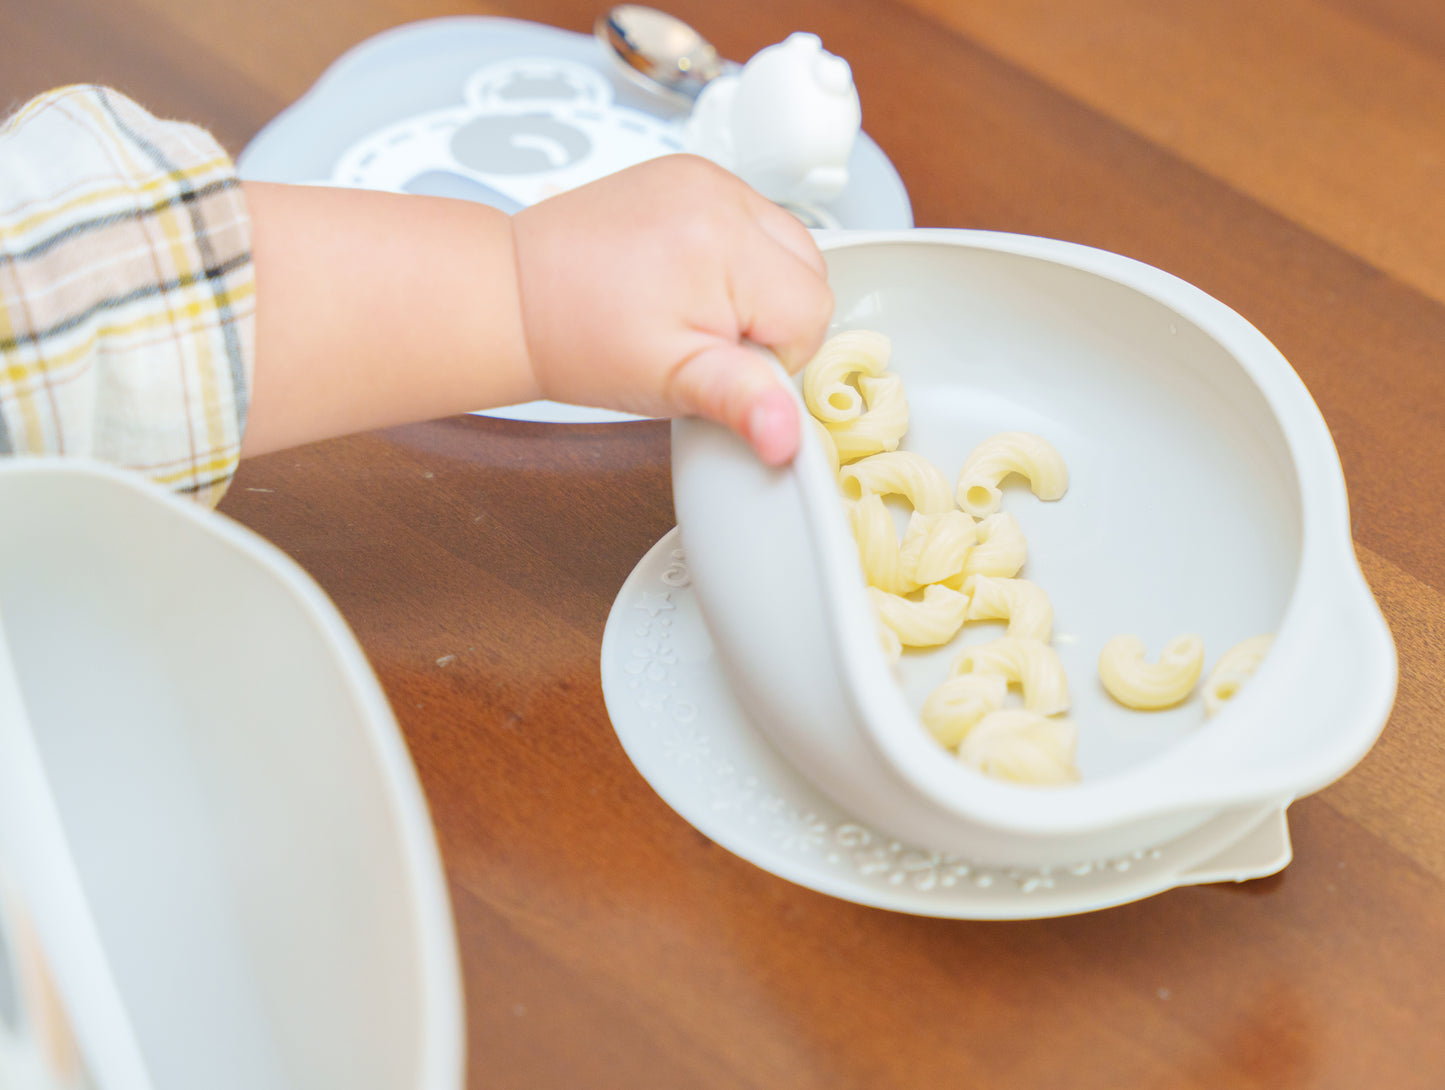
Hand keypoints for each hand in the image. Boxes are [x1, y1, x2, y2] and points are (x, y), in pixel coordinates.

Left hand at [512, 155, 832, 463]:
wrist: (514, 296)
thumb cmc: (580, 339)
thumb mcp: (671, 384)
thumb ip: (742, 402)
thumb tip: (786, 436)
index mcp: (725, 242)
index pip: (812, 311)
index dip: (774, 355)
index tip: (718, 360)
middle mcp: (720, 193)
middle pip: (809, 270)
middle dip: (771, 317)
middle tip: (702, 337)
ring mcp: (705, 176)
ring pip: (786, 244)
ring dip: (757, 285)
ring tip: (691, 307)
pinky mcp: (689, 172)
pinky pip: (749, 220)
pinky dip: (733, 255)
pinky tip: (685, 278)